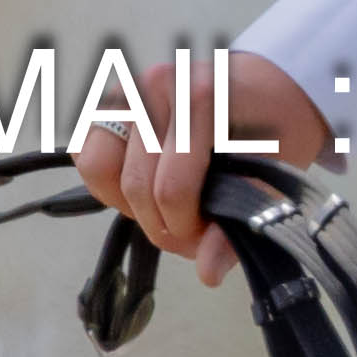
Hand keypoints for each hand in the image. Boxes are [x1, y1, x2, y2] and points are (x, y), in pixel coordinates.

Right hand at [72, 52, 332, 288]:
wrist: (265, 87)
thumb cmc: (270, 129)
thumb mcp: (272, 175)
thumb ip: (241, 222)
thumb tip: (208, 271)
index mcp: (202, 97)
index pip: (171, 190)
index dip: (186, 227)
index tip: (208, 231)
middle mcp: (156, 85)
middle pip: (136, 186)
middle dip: (161, 223)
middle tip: (191, 228)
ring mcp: (128, 89)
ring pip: (99, 168)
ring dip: (130, 204)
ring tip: (165, 206)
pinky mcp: (108, 100)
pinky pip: (84, 152)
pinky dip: (106, 181)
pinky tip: (144, 185)